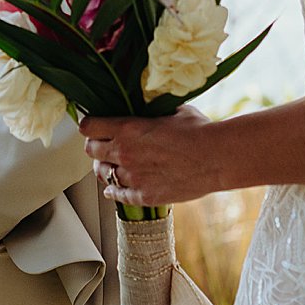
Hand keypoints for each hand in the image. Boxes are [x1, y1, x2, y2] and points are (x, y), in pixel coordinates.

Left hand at [79, 105, 218, 206]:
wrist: (216, 158)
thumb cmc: (198, 130)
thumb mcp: (171, 111)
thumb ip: (151, 112)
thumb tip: (146, 107)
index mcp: (128, 129)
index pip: (88, 127)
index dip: (89, 125)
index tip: (92, 125)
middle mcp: (124, 153)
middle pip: (90, 151)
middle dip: (94, 146)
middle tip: (101, 145)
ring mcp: (133, 177)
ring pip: (102, 174)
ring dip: (105, 168)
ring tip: (111, 165)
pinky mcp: (144, 196)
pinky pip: (118, 195)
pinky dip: (113, 192)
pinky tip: (113, 190)